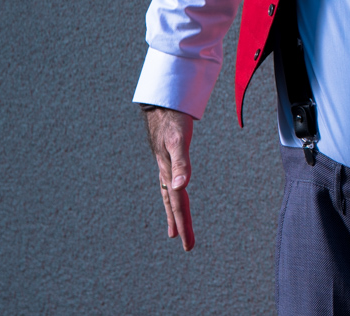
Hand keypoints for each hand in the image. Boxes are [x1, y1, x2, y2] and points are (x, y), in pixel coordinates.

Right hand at [142, 105, 196, 249]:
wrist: (162, 104)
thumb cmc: (172, 121)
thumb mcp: (179, 140)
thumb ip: (181, 163)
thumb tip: (181, 186)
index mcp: (168, 172)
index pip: (178, 203)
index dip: (183, 223)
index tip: (187, 243)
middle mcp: (166, 172)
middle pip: (174, 203)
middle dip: (181, 224)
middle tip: (187, 245)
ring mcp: (165, 166)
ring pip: (170, 196)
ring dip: (175, 214)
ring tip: (176, 231)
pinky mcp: (167, 159)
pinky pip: (169, 184)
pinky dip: (173, 196)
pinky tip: (174, 196)